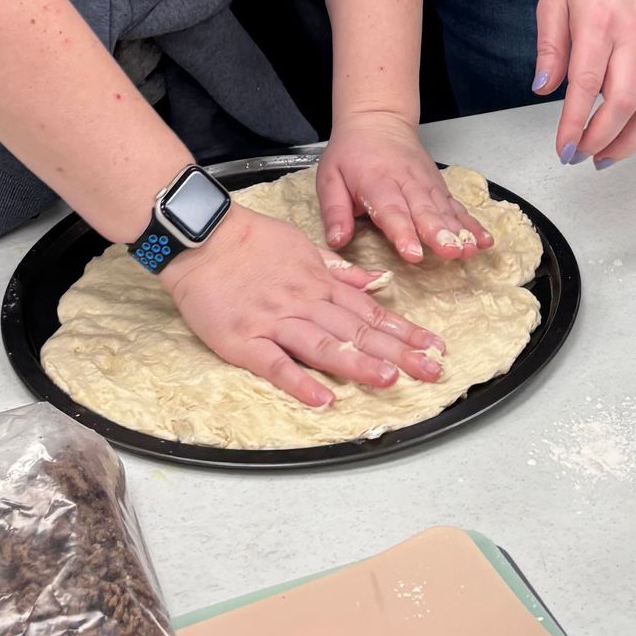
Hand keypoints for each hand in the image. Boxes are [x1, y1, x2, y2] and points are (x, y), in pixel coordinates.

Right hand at [166, 204, 446, 410]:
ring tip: (391, 380)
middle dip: (399, 352)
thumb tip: (375, 282)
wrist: (201, 237)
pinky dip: (300, 382)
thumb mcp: (302, 245)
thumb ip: (338, 270)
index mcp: (319, 283)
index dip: (404, 331)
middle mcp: (304, 303)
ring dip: (359, 364)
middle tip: (432, 371)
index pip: (370, 311)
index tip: (433, 346)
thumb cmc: (250, 241)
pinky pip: (276, 364)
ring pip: (324, 346)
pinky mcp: (244, 341)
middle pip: (357, 331)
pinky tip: (324, 398)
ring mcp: (275, 322)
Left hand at [318, 109, 491, 263]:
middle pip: (424, 209)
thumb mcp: (329, 177)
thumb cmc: (351, 152)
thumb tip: (337, 241)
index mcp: (375, 181)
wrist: (377, 119)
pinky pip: (456, 205)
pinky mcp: (438, 186)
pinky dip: (471, 222)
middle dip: (438, 232)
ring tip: (470, 249)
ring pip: (444, 208)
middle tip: (451, 252)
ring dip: (459, 230)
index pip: (390, 209)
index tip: (413, 253)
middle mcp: (405, 181)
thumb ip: (334, 210)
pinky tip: (484, 239)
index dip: (402, 231)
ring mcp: (426, 183)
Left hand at [535, 0, 635, 166]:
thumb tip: (543, 89)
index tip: (563, 148)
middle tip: (577, 156)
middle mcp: (631, 39)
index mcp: (597, 24)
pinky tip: (626, 135)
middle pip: (624, 103)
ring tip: (603, 157)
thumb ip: (549, 47)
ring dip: (629, 142)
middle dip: (600, 139)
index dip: (575, 122)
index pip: (587, 84)